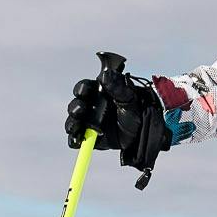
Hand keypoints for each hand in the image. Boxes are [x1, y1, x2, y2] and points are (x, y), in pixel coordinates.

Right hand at [65, 50, 167, 185]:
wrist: (145, 132)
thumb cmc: (137, 110)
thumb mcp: (129, 98)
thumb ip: (117, 88)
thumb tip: (105, 76)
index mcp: (98, 93)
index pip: (84, 88)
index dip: (82, 89)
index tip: (85, 91)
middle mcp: (90, 107)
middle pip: (75, 106)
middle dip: (75, 107)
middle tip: (82, 109)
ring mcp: (88, 123)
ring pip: (73, 122)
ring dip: (72, 123)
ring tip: (77, 126)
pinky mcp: (89, 138)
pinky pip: (77, 139)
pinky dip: (74, 140)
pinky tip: (77, 140)